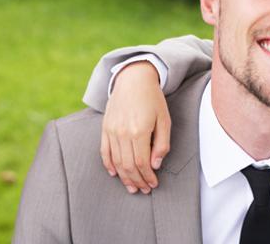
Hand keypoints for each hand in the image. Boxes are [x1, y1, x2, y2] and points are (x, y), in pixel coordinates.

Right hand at [100, 61, 170, 193]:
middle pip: (128, 166)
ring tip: (132, 187)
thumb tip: (155, 164)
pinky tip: (115, 174)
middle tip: (144, 190)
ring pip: (116, 162)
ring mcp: (111, 131)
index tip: (154, 184)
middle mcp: (122, 133)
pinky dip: (109, 165)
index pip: (142, 163)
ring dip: (124, 177)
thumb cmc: (153, 99)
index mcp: (139, 131)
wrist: (133, 79)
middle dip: (137, 181)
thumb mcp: (164, 119)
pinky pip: (104, 151)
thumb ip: (162, 143)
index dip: (148, 176)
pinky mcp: (105, 128)